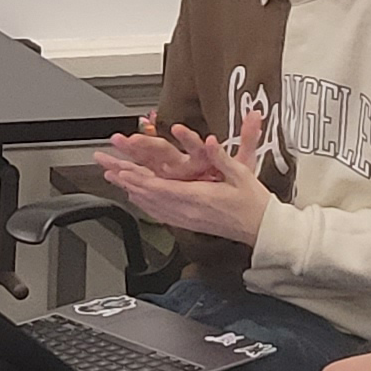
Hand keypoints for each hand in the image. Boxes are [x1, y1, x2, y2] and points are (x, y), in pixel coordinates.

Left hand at [94, 108, 270, 245]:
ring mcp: (187, 220)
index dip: (139, 179)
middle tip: (108, 169)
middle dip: (127, 182)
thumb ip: (221, 157)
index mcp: (199, 197)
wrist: (263, 228)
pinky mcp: (189, 224)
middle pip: (149, 196)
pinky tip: (137, 199)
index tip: (122, 170)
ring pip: (151, 206)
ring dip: (132, 192)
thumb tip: (209, 141)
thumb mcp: (242, 174)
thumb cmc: (254, 202)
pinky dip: (145, 204)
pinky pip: (160, 214)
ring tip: (115, 181)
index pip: (161, 188)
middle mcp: (188, 211)